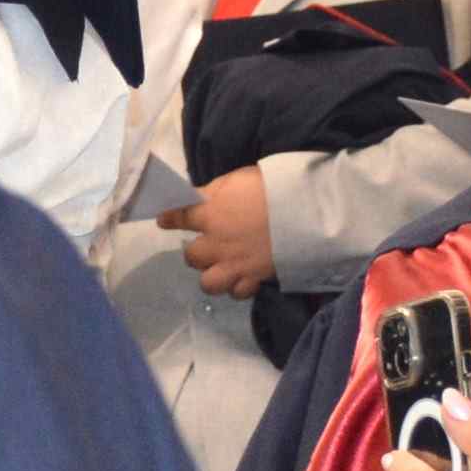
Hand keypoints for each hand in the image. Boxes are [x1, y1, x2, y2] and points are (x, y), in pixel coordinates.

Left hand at [176, 167, 275, 302]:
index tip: (164, 220)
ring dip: (212, 276)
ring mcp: (235, 264)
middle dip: (195, 253)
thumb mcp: (237, 178)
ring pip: (209, 284)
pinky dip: (239, 287)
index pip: (179, 217)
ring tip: (222, 268)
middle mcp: (217, 244)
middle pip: (191, 257)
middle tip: (206, 246)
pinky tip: (244, 277)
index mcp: (211, 214)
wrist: (306, 210)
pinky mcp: (255, 277)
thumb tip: (199, 198)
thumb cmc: (272, 187)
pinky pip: (238, 292)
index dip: (169, 218)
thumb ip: (215, 192)